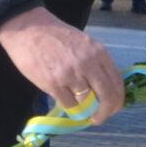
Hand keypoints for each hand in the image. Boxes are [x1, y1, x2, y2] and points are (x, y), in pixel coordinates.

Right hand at [0, 8, 125, 125]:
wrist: (28, 28)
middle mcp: (88, 64)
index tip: (113, 108)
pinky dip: (69, 107)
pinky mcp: (53, 84)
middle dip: (105, 112)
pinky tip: (65, 100)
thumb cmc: (56, 35)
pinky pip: (69, 105)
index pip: (117, 83)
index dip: (117, 101)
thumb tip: (104, 88)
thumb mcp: (84, 43)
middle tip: (99, 118)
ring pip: (87, 103)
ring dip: (84, 110)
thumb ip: (96, 63)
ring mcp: (70, 75)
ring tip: (78, 107)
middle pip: (107, 97)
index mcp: (98, 52)